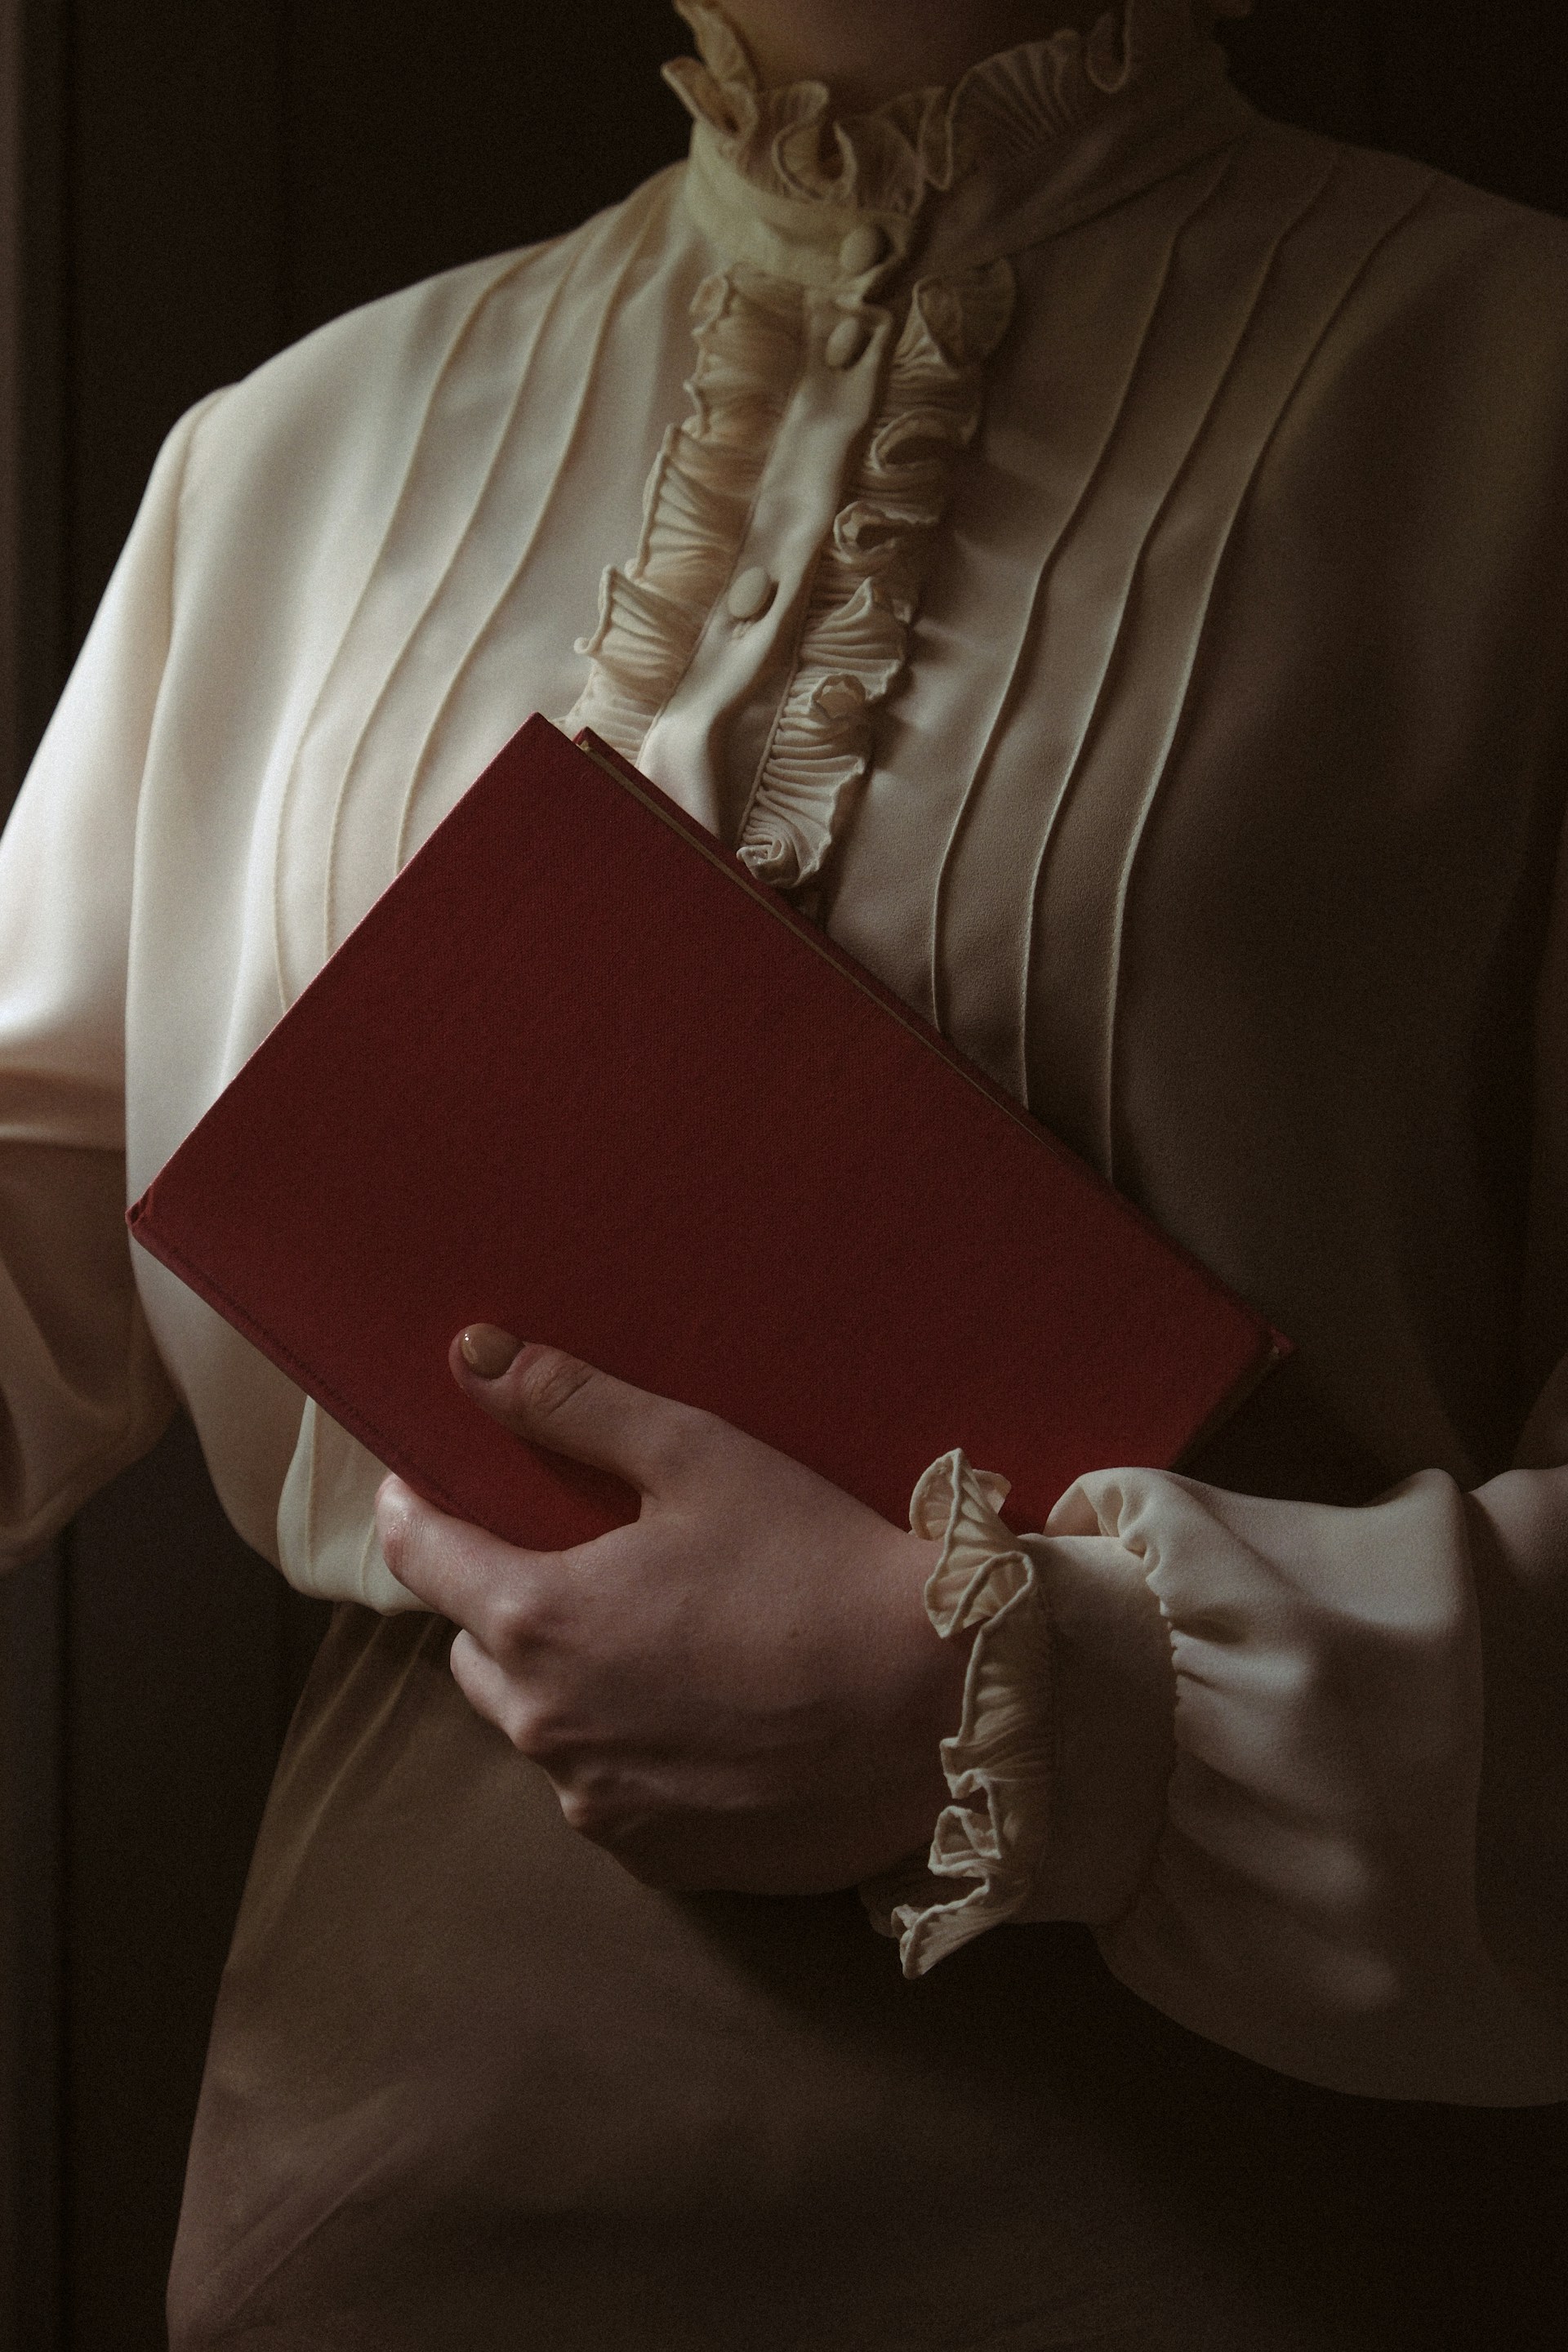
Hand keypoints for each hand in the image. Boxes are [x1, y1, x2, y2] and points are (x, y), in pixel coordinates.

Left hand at [374, 1330, 969, 1896]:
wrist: (940, 1707)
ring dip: (571, 1686)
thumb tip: (472, 1354)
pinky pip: (611, 1794)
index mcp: (540, 1622)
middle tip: (578, 1565)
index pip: (424, 1561)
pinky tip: (707, 1715)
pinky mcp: (664, 1861)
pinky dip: (632, 1752)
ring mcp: (604, 1808)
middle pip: (476, 1654)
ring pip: (544, 1731)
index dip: (416, 1514)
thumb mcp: (700, 1457)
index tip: (419, 1490)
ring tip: (659, 1643)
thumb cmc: (819, 1566)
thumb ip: (574, 1405)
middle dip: (504, 1606)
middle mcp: (550, 1732)